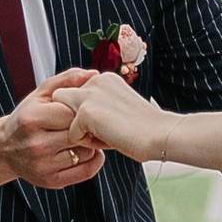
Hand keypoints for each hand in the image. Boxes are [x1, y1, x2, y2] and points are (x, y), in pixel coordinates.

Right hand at [0, 83, 110, 194]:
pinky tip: (87, 150)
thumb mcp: (40, 94)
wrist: (3, 149)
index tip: (86, 108)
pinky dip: (93, 160)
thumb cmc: (26, 118)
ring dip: (92, 144)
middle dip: (89, 127)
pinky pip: (86, 171)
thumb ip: (66, 81)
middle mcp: (36, 144)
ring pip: (86, 153)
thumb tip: (93, 74)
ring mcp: (43, 165)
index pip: (73, 112)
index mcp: (32, 119)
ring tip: (85, 136)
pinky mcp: (51, 181)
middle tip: (93, 122)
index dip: (84, 109)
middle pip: (80, 133)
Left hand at [49, 68, 167, 165]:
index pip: (77, 93)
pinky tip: (107, 142)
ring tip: (100, 137)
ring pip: (61, 114)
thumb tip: (84, 119)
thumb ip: (101, 106)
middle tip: (95, 132)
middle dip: (71, 116)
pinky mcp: (85, 111)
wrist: (159, 134)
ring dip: (75, 128)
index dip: (86, 113)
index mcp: (105, 78)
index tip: (108, 124)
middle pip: (62, 98)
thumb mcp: (120, 108)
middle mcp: (95, 80)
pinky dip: (86, 143)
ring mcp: (89, 94)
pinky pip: (71, 134)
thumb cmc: (146, 129)